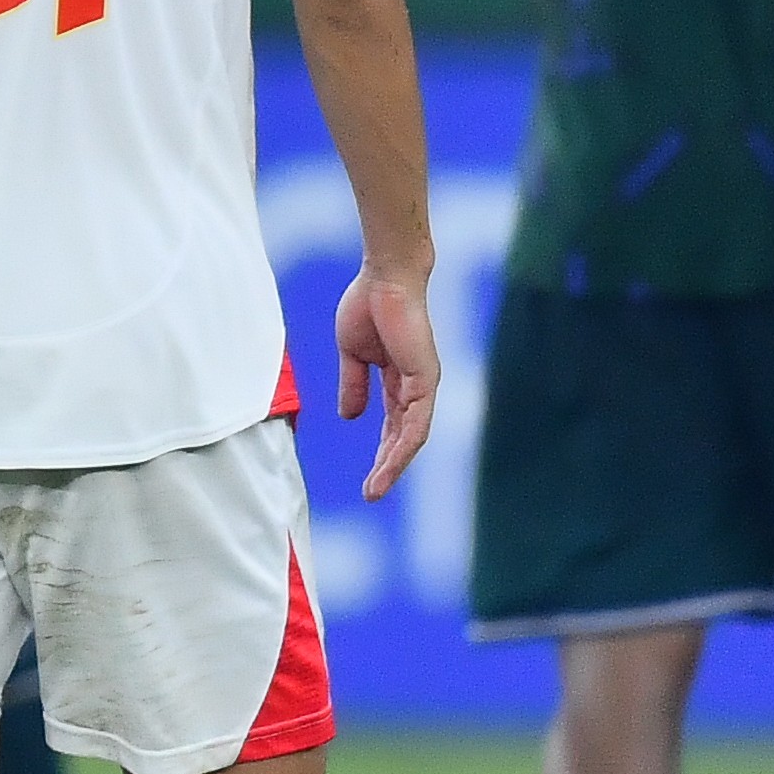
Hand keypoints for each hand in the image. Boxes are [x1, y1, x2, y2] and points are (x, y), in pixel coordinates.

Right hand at [328, 261, 438, 502]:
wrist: (384, 278)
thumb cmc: (367, 305)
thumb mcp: (352, 355)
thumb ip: (352, 385)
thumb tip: (349, 417)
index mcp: (397, 381)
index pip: (391, 426)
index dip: (380, 454)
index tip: (367, 481)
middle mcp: (414, 387)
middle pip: (402, 438)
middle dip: (386, 468)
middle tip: (371, 494)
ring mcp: (422, 384)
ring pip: (410, 437)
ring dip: (393, 465)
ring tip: (376, 489)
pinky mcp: (424, 378)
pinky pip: (415, 421)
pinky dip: (403, 445)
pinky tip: (389, 464)